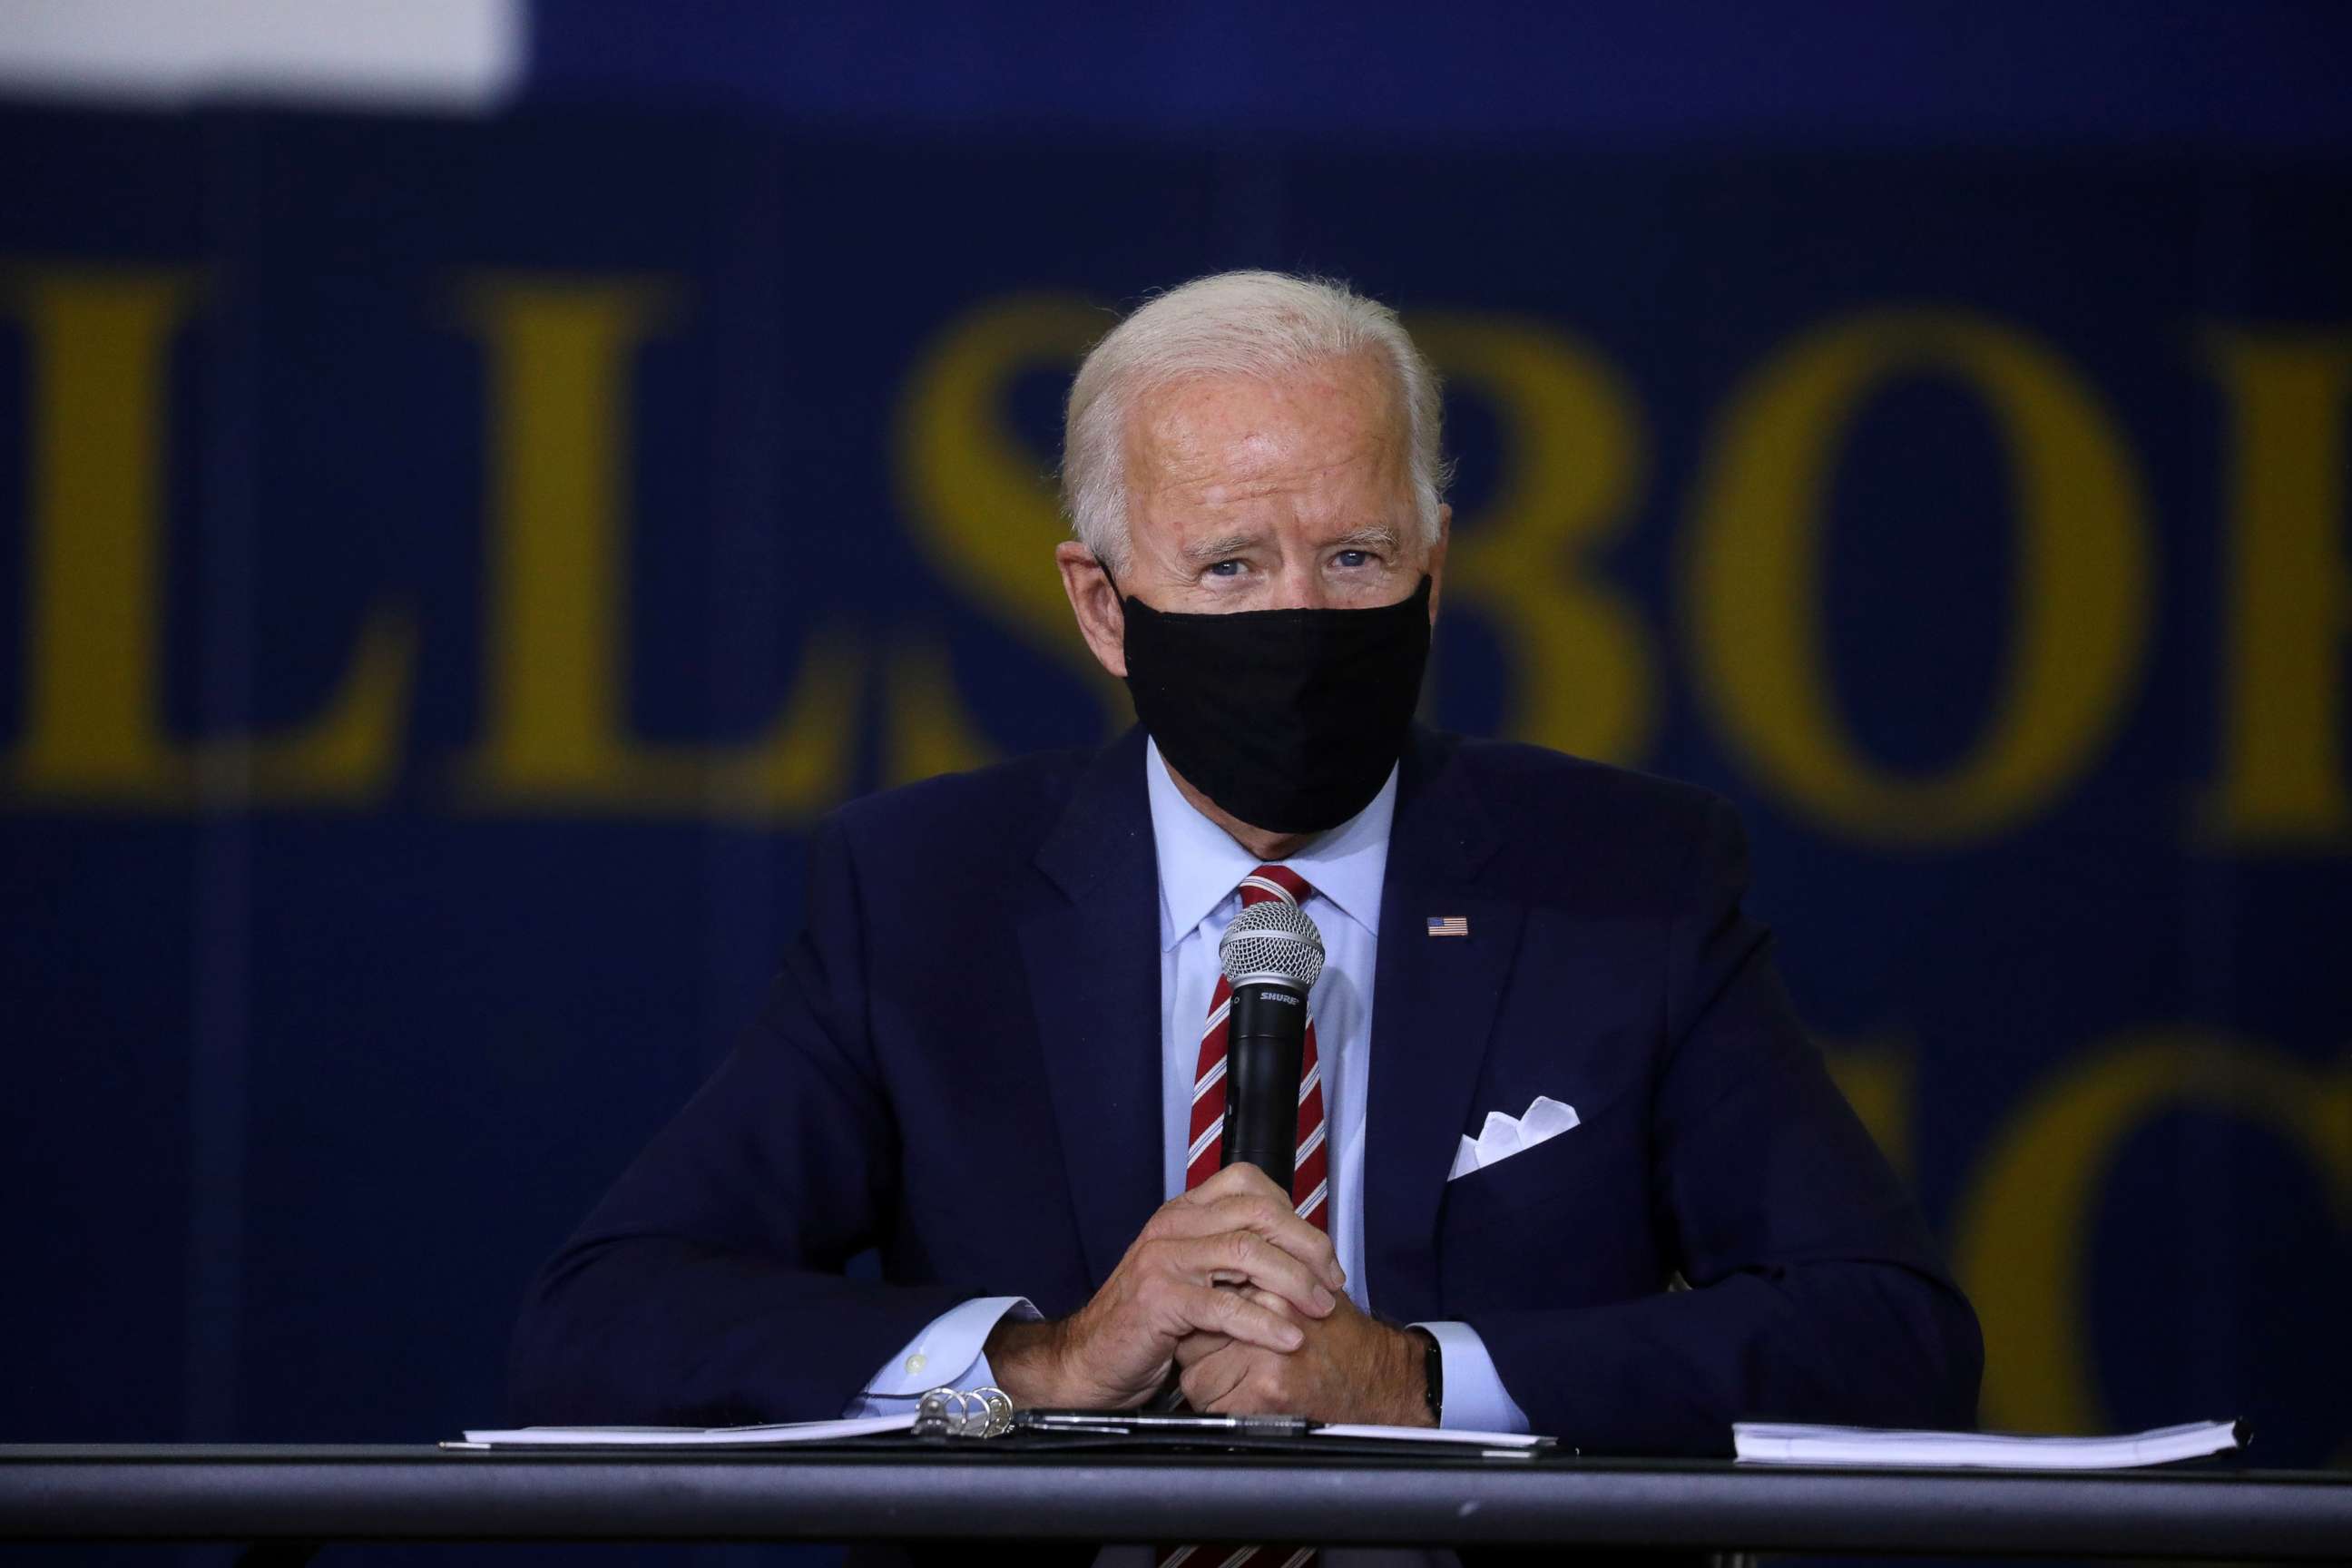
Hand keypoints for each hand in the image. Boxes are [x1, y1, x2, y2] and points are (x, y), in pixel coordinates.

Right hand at [986, 1163, 1346, 1408]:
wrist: (1090, 1359)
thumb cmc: (1148, 1323)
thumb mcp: (1191, 1276)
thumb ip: (1230, 1259)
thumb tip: (1295, 1257)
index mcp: (1183, 1213)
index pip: (1248, 1184)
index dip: (1294, 1214)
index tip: (1321, 1253)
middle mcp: (1173, 1225)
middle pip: (1258, 1212)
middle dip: (1307, 1245)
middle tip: (1331, 1282)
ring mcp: (1163, 1259)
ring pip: (1247, 1252)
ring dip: (1294, 1281)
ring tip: (1320, 1309)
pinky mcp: (1159, 1299)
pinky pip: (1225, 1305)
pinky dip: (1265, 1322)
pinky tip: (1288, 1338)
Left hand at [1173, 1289, 1432, 1426]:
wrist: (1382, 1381)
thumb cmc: (1344, 1342)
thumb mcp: (1303, 1295)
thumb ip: (1259, 1287)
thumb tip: (1211, 1287)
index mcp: (1270, 1284)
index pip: (1203, 1300)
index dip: (1203, 1323)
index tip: (1211, 1335)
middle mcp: (1266, 1311)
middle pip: (1193, 1336)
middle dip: (1201, 1355)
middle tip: (1226, 1365)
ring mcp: (1265, 1351)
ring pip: (1195, 1377)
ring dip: (1210, 1388)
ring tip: (1242, 1387)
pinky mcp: (1267, 1389)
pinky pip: (1214, 1407)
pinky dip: (1224, 1412)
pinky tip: (1251, 1405)